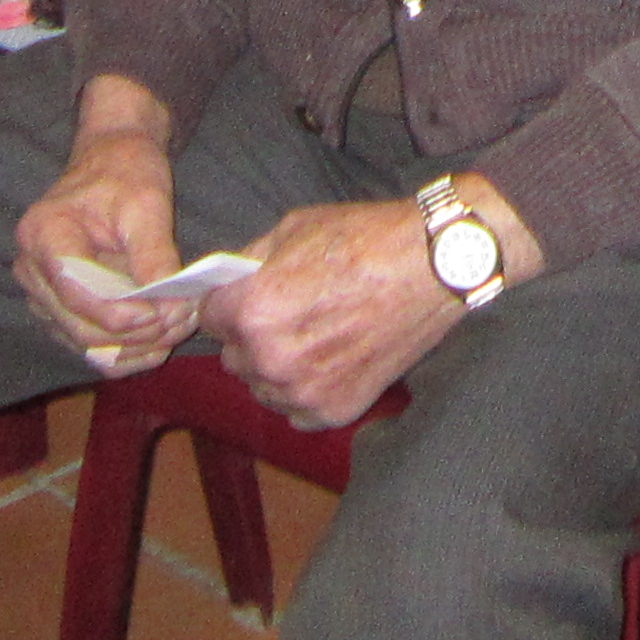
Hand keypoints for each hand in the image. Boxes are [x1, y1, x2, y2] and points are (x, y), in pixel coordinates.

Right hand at [17, 80, 202, 372]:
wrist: (112, 161)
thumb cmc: (126, 173)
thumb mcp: (147, 203)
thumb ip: (154, 255)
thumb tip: (169, 309)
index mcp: (43, 234)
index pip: (75, 290)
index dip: (119, 312)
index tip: (163, 313)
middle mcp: (31, 270)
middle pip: (79, 326)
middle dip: (134, 333)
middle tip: (182, 321)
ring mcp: (42, 295)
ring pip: (85, 344)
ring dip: (134, 346)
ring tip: (178, 325)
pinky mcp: (60, 311)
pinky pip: (90, 346)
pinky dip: (126, 350)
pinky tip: (161, 339)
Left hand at [207, 178, 533, 428]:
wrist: (431, 266)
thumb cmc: (365, 239)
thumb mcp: (294, 228)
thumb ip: (251, 262)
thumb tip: (229, 281)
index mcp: (253, 312)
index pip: (208, 317)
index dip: (228, 301)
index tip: (248, 295)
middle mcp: (270, 359)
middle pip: (232, 357)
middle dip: (250, 335)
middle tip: (288, 313)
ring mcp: (302, 391)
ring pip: (262, 388)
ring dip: (276, 367)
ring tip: (313, 336)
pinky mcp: (334, 410)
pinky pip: (296, 410)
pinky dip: (307, 390)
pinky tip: (331, 360)